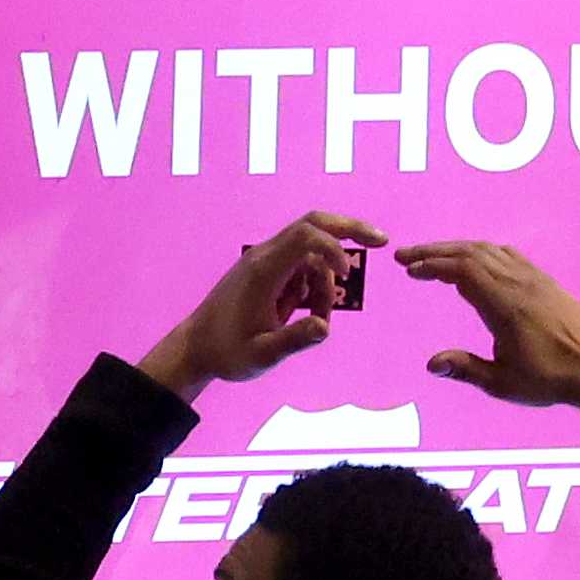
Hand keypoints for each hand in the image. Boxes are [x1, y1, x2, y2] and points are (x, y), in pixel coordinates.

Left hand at [140, 214, 379, 394]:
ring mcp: (267, 262)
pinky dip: (316, 286)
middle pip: (313, 224)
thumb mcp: (262, 354)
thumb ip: (294, 340)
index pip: (306, 235)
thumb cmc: (226, 352)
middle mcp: (265, 257)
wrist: (196, 349)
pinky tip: (310, 314)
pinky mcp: (269, 273)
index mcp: (263, 269)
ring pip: (313, 254)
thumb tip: (325, 326)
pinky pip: (304, 268)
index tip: (347, 276)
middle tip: (383, 241)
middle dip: (350, 230)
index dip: (334, 247)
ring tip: (319, 319)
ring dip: (327, 281)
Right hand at [396, 238, 579, 415]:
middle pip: (471, 253)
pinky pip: (509, 254)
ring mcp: (534, 278)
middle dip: (436, 251)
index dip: (433, 265)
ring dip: (458, 249)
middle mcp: (518, 283)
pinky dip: (483, 251)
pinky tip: (475, 260)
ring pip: (490, 250)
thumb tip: (431, 364)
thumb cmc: (548, 378)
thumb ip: (466, 369)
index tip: (409, 269)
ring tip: (433, 257)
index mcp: (504, 305)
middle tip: (406, 255)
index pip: (463, 270)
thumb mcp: (503, 382)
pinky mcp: (545, 280)